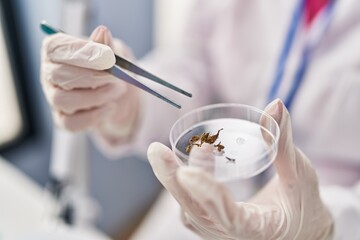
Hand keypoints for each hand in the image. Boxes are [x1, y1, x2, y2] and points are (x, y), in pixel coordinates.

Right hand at [41, 26, 139, 144]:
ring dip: (96, 96)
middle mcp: (49, 74)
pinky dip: (94, 117)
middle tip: (116, 76)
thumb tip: (102, 32)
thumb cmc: (110, 67)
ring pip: (63, 100)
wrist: (118, 93)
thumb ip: (106, 45)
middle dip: (92, 76)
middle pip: (58, 75)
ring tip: (118, 90)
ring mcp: (53, 98)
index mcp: (56, 51)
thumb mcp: (113, 53)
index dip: (82, 52)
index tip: (107, 56)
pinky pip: (71, 123)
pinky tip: (110, 108)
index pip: (57, 48)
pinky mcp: (62, 119)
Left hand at [147, 99, 333, 239]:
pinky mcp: (212, 222)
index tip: (187, 172)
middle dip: (173, 180)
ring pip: (189, 208)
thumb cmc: (303, 204)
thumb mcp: (300, 174)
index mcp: (258, 228)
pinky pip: (192, 205)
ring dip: (177, 177)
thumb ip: (283, 140)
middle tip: (156, 151)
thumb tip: (275, 104)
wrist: (299, 229)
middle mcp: (231, 234)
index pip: (228, 215)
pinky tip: (190, 158)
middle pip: (195, 212)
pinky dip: (187, 181)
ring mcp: (219, 231)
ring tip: (174, 149)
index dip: (207, 194)